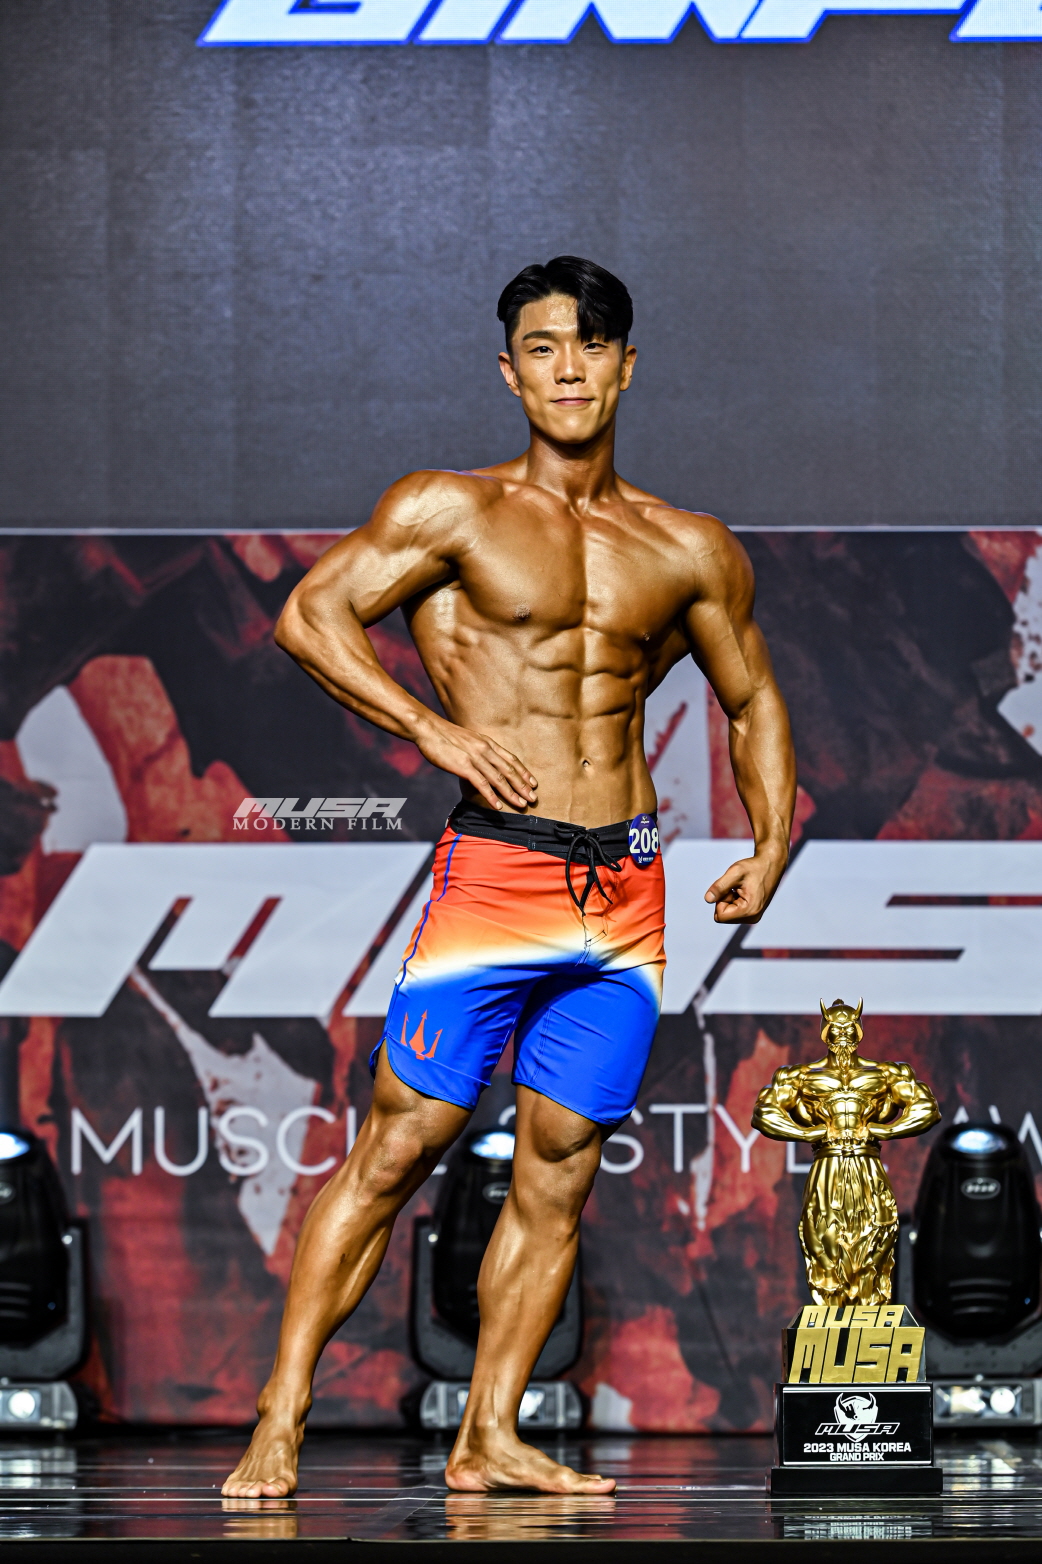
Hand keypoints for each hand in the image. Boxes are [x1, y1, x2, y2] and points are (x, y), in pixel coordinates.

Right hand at [414, 715, 536, 811]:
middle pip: (509, 770)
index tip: (533, 783)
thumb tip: (486, 762)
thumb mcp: (468, 739)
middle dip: (523, 786)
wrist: (428, 729)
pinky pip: (481, 784)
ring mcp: (475, 758)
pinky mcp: (464, 766)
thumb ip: (479, 750)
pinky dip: (491, 796)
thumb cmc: (445, 735)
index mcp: (487, 743)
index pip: (511, 759)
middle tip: (533, 798)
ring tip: (521, 804)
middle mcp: (485, 750)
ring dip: (512, 793)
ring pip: (499, 778)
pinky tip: (498, 806)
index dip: (524, 772)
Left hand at [704, 848, 785, 923]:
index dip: (720, 899)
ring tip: (741, 888)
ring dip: (729, 900)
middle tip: (736, 887)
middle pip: (723, 916)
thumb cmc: (753, 867)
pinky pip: (733, 912)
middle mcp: (753, 918)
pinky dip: (734, 901)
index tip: (731, 888)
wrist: (770, 864)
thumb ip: (720, 887)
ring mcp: (753, 917)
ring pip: (727, 914)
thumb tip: (707, 899)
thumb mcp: (734, 873)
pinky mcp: (753, 914)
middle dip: (724, 900)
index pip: (720, 915)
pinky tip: (743, 891)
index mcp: (749, 911)